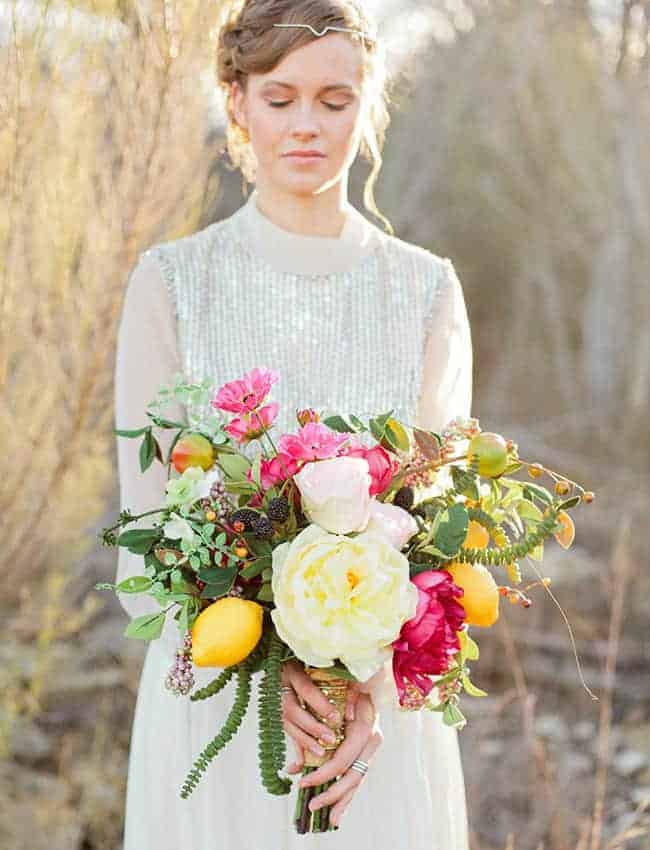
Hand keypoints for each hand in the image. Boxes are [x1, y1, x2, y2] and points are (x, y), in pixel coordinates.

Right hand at [281, 660, 362, 769]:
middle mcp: (280, 684)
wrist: (288, 658)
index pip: (306, 689)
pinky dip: (295, 745)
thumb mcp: (331, 668)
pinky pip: (285, 730)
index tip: (336, 718)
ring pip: (285, 723)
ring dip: (303, 740)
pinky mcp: (275, 710)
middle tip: (330, 739)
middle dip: (312, 727)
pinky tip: (302, 761)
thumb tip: (351, 714)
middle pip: (292, 710)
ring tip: (321, 753)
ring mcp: (274, 698)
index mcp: (293, 669)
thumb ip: (343, 686)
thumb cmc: (319, 663)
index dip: (320, 705)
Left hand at [296, 692, 381, 826]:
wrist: (372, 678)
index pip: (342, 760)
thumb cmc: (350, 684)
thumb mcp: (339, 695)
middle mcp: (372, 740)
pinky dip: (349, 792)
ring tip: (331, 819)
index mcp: (365, 728)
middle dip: (331, 794)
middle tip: (312, 806)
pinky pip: (359, 775)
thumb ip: (323, 719)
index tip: (303, 782)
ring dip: (343, 800)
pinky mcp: (369, 751)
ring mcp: (373, 748)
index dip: (322, 774)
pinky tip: (341, 808)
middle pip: (353, 776)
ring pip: (358, 780)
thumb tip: (321, 724)